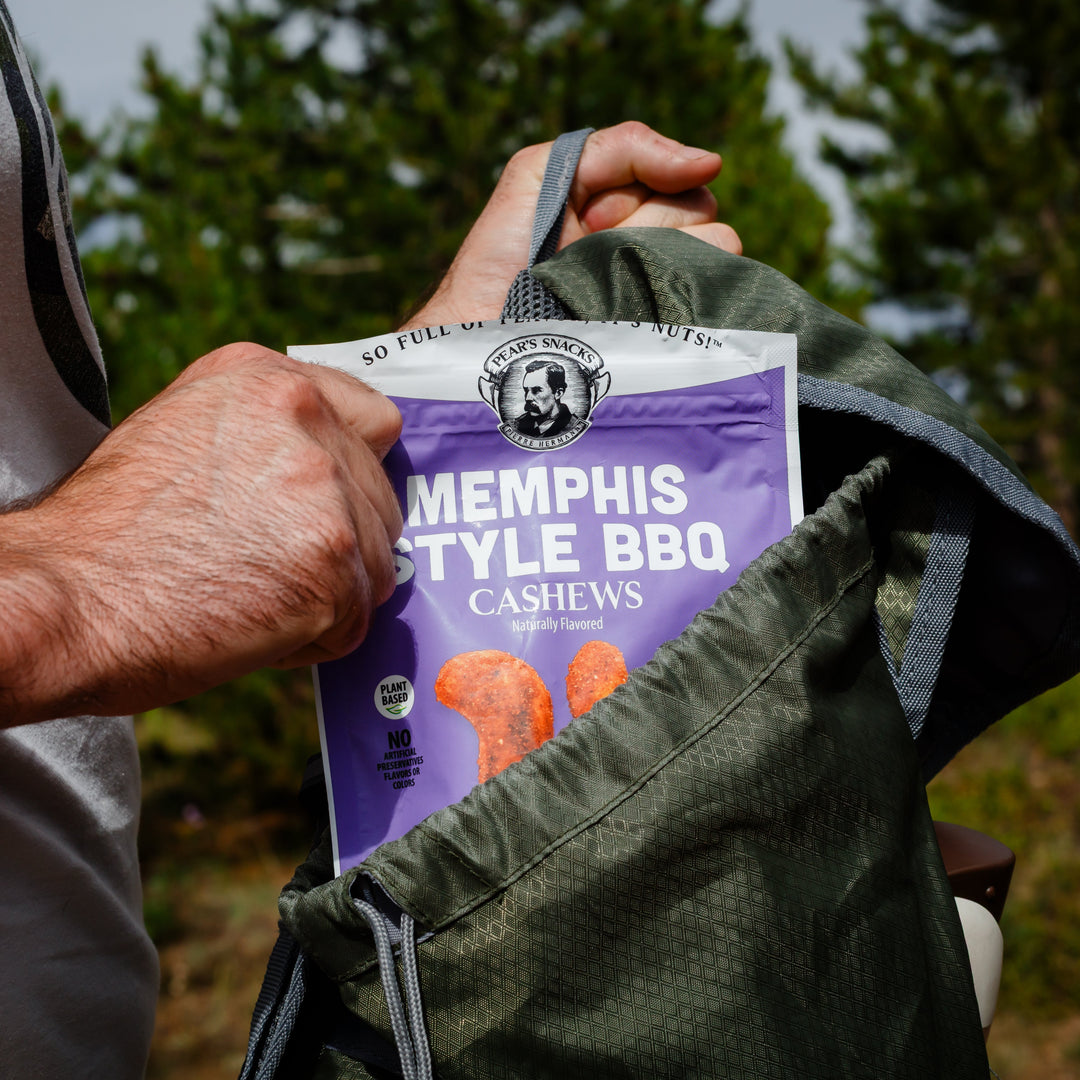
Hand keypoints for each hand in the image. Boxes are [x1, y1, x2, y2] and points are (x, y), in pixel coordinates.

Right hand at [0, 342, 401, 722]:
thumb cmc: (111, 533)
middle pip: (380, 499)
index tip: (330, 503)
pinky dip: (312, 640)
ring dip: (329, 593)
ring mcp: (324, 491)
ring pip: (376, 563)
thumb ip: (268, 432)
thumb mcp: (184, 432)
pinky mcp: (331, 562)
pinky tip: (251, 626)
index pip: (373, 419)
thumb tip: (331, 462)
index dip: (356, 472)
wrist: (66, 599)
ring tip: (252, 595)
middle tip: (267, 565)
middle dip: (341, 541)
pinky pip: (354, 620)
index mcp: (270, 380)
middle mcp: (305, 420)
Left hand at [402, 121, 741, 328]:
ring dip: (655, 260)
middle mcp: (658, 246)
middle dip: (638, 225)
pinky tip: (624, 309)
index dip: (631, 194)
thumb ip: (623, 147)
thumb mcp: (543, 174)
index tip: (586, 217)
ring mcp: (669, 291)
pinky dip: (675, 294)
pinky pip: (715, 297)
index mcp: (632, 207)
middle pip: (702, 210)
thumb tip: (712, 162)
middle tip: (585, 251)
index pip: (681, 178)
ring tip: (601, 284)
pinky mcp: (671, 333)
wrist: (483, 332)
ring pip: (719, 249)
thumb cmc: (502, 257)